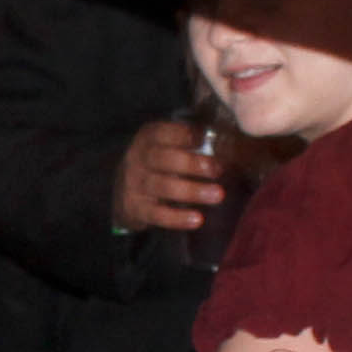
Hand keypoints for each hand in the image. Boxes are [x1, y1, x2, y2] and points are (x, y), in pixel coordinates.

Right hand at [112, 119, 224, 233]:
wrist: (122, 190)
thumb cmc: (157, 163)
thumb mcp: (164, 145)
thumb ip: (188, 140)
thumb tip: (229, 138)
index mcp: (148, 138)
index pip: (162, 133)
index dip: (183, 135)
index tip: (204, 138)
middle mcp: (138, 159)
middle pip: (164, 159)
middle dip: (192, 164)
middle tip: (218, 169)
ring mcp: (135, 185)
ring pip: (163, 187)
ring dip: (192, 191)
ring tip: (217, 195)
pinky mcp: (136, 209)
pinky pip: (157, 214)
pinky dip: (178, 218)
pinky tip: (197, 219)